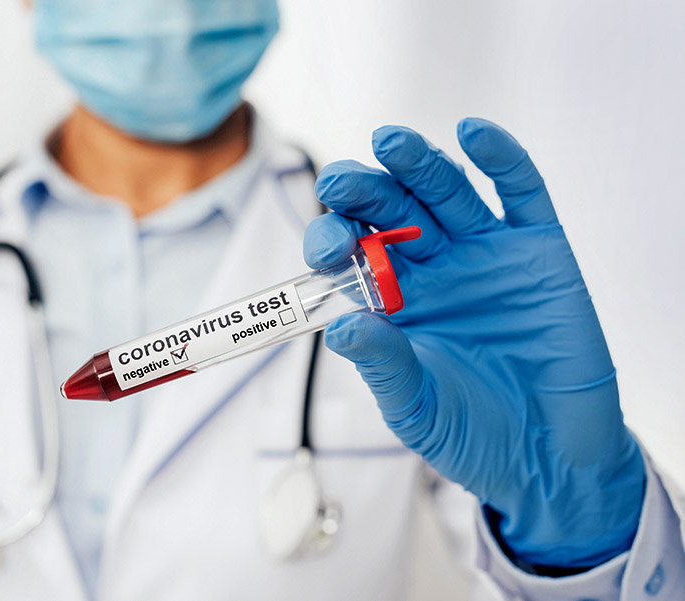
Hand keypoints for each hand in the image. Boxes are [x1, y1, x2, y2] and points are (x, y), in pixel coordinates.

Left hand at [303, 118, 644, 567]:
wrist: (552, 457)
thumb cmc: (472, 434)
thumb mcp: (416, 408)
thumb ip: (383, 364)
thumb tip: (338, 326)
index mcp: (390, 300)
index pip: (350, 253)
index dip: (333, 241)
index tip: (328, 247)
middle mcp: (431, 267)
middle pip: (389, 211)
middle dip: (363, 191)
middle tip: (340, 182)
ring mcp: (483, 253)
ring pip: (445, 191)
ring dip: (417, 163)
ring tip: (390, 143)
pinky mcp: (537, 249)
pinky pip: (520, 193)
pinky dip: (501, 159)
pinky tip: (474, 133)